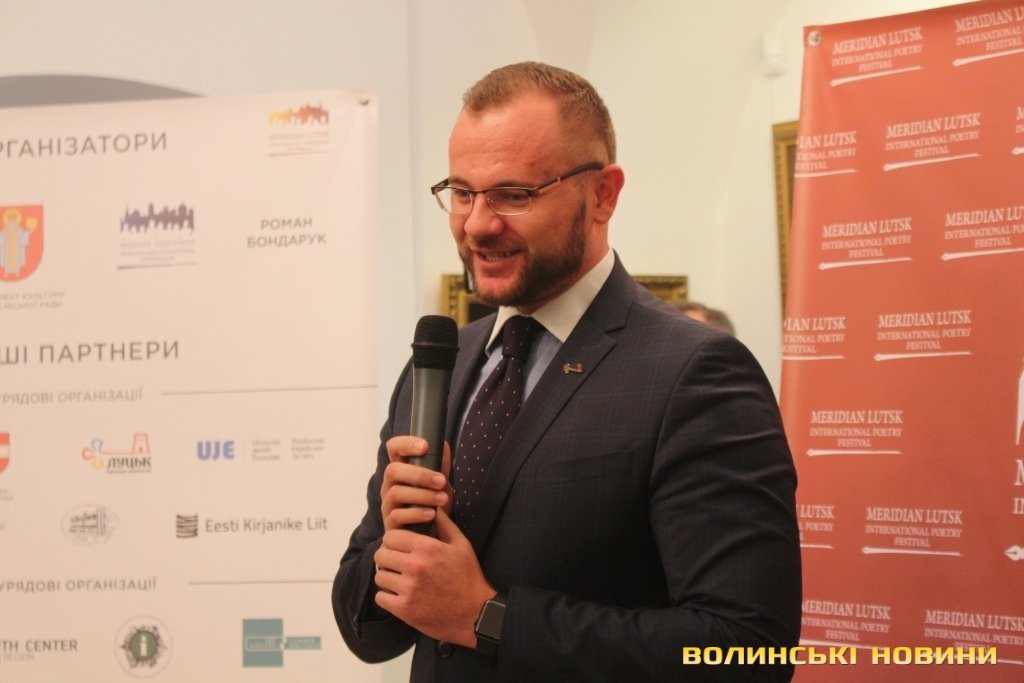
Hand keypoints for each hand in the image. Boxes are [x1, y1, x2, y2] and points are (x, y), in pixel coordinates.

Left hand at [374, 508, 495, 646]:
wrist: (475, 613)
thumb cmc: (468, 576)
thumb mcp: (461, 545)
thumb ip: (444, 524)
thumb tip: (433, 507)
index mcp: (427, 547)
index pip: (391, 536)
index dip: (394, 540)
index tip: (400, 546)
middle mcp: (415, 566)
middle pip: (381, 554)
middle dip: (388, 556)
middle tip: (398, 562)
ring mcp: (408, 589)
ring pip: (379, 575)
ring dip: (388, 576)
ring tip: (400, 579)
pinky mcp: (404, 609)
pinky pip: (380, 597)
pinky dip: (387, 597)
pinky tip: (400, 595)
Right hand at [380, 435, 452, 532]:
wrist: (427, 533)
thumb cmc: (430, 502)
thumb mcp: (438, 482)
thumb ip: (439, 465)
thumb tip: (442, 445)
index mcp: (401, 469)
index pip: (394, 448)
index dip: (405, 443)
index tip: (424, 446)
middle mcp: (390, 484)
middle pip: (392, 470)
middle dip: (419, 474)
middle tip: (441, 481)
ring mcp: (388, 503)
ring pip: (396, 493)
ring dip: (422, 495)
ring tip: (442, 499)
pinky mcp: (390, 523)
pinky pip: (397, 516)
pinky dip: (416, 514)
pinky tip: (432, 514)